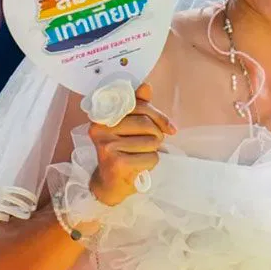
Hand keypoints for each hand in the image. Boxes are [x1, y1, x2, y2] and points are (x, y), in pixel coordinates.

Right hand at [88, 83, 175, 205]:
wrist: (110, 183)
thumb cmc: (122, 151)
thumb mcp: (129, 126)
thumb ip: (137, 106)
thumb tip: (146, 86)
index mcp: (102, 116)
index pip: (137, 106)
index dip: (158, 116)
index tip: (170, 127)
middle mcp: (100, 130)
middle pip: (146, 124)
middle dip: (157, 135)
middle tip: (153, 144)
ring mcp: (107, 147)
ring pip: (151, 141)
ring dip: (153, 150)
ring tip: (142, 155)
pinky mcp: (117, 163)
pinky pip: (150, 157)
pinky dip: (151, 163)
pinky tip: (140, 166)